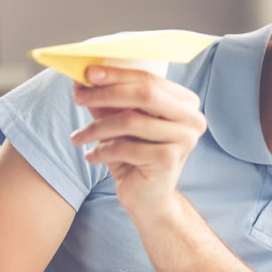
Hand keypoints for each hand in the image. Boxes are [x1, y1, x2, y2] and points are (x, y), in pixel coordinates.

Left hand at [69, 65, 206, 213]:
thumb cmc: (135, 156)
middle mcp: (192, 118)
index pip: (149, 79)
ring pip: (131, 120)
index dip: (117, 74)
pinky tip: (91, 156)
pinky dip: (102, 150)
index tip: (87, 73)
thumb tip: (82, 79)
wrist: (148, 198)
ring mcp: (184, 139)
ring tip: (78, 137)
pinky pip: (126, 147)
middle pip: (146, 93)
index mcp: (185, 103)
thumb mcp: (120, 123)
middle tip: (78, 97)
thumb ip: (108, 100)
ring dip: (97, 128)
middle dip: (107, 93)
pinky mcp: (169, 159)